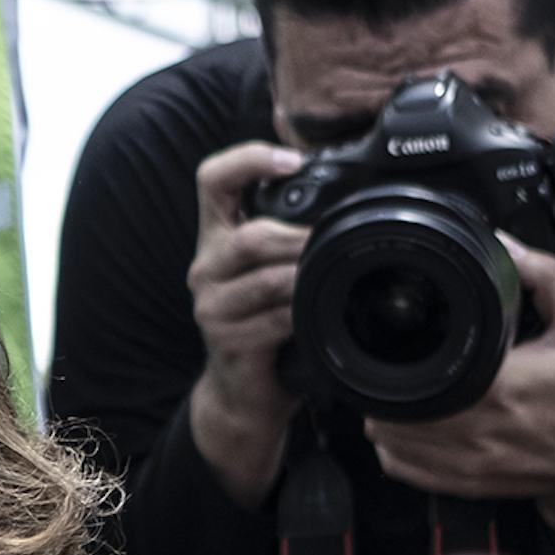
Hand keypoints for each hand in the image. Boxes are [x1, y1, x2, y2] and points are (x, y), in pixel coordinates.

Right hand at [184, 143, 311, 502]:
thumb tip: (350, 202)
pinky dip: (303, 314)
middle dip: (300, 237)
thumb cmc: (265, 325)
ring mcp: (211, 307)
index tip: (292, 161)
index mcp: (216, 237)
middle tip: (338, 241)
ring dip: (306, 276)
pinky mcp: (226, 341)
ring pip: (264, 278)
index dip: (249, 159)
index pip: (213, 179)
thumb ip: (290, 237)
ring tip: (333, 276)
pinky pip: (272, 319)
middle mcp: (205, 267)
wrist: (243, 394)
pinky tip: (318, 315)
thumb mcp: (270, 271)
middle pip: (250, 235)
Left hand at [363, 240, 554, 536]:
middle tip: (396, 364)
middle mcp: (479, 429)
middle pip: (394, 409)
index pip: (423, 374)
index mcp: (501, 387)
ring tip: (397, 393)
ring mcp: (467, 462)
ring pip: (389, 442)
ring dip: (385, 416)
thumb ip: (546, 278)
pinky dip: (393, 449)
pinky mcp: (464, 484)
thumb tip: (506, 246)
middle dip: (388, 384)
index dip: (401, 357)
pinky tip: (404, 429)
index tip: (403, 343)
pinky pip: (403, 470)